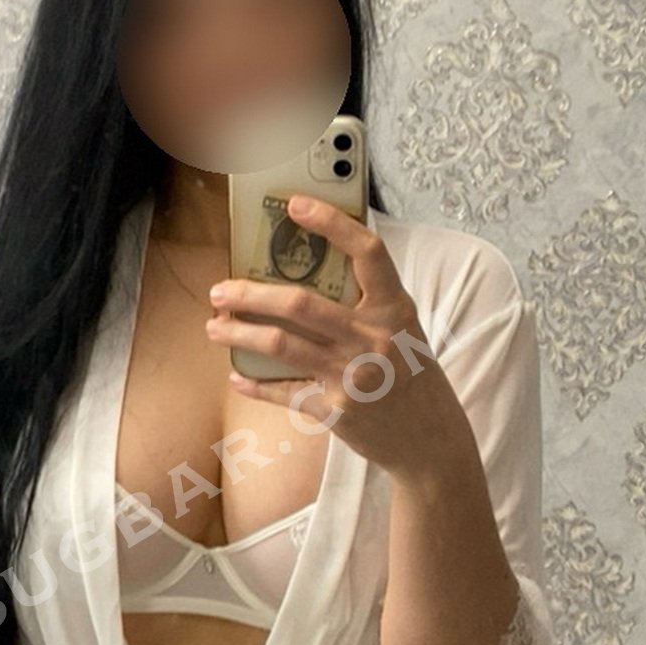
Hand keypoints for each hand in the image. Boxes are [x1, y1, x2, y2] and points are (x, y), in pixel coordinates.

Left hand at [204, 195, 472, 481]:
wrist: (431, 440)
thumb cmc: (411, 376)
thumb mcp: (403, 330)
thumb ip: (367, 303)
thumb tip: (309, 271)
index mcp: (394, 308)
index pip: (367, 252)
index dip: (331, 223)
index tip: (294, 204)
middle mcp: (374, 338)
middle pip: (300, 303)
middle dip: (249, 294)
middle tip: (220, 291)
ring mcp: (353, 377)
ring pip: (280, 344)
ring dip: (238, 333)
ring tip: (214, 327)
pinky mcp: (336, 411)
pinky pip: (283, 391)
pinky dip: (254, 384)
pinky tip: (237, 375)